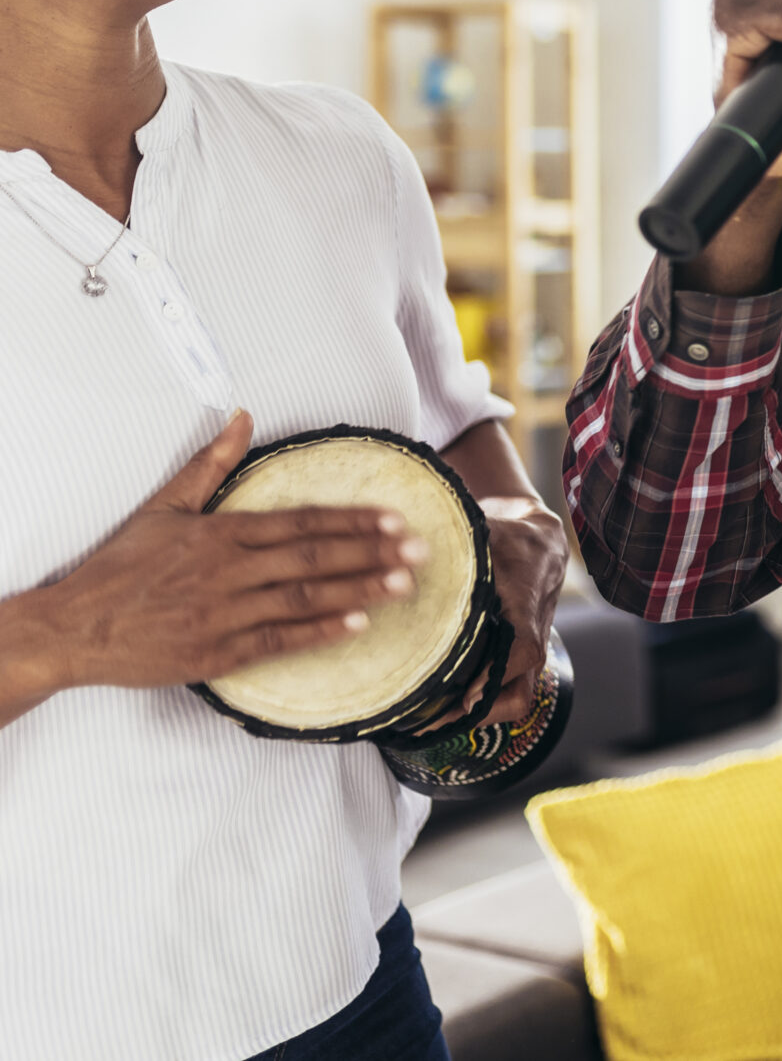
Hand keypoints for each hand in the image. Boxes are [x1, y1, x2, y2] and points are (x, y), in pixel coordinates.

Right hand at [14, 412, 424, 696]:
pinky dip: (319, 634)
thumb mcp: (164, 506)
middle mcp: (228, 571)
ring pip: (304, 598)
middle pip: (313, 557)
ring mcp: (224, 613)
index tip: (396, 519)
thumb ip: (211, 463)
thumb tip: (242, 415)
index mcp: (220, 533)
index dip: (353, 520)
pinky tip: (357, 626)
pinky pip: (278, 642)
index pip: (301, 521)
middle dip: (372, 552)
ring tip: (403, 584)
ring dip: (358, 590)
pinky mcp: (216, 652)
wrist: (75, 626)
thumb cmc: (120, 567)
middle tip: (420, 550)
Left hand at [432, 420, 567, 728]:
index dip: (494, 677)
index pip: (523, 650)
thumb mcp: (487, 532)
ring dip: (479, 715)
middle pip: (519, 691)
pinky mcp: (519, 656)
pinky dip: (480, 703)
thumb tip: (408, 551)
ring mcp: (529, 650)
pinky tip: (444, 705)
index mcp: (526, 605)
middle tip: (430, 721)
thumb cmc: (510, 535)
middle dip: (478, 713)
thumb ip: (458, 546)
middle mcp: (532, 636)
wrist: (540, 539)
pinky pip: (507, 689)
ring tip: (432, 722)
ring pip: (516, 697)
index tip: (466, 696)